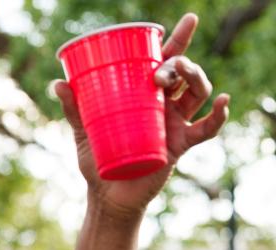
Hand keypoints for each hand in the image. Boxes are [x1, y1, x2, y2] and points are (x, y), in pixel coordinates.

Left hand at [51, 13, 228, 218]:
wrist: (106, 196)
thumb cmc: (96, 162)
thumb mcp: (83, 132)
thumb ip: (74, 109)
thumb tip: (58, 83)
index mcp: (146, 95)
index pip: (166, 61)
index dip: (179, 40)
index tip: (186, 22)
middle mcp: (165, 105)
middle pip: (185, 73)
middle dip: (180, 62)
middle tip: (162, 72)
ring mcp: (176, 123)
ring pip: (198, 92)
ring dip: (196, 78)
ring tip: (181, 75)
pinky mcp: (181, 144)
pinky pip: (207, 128)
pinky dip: (218, 116)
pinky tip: (222, 102)